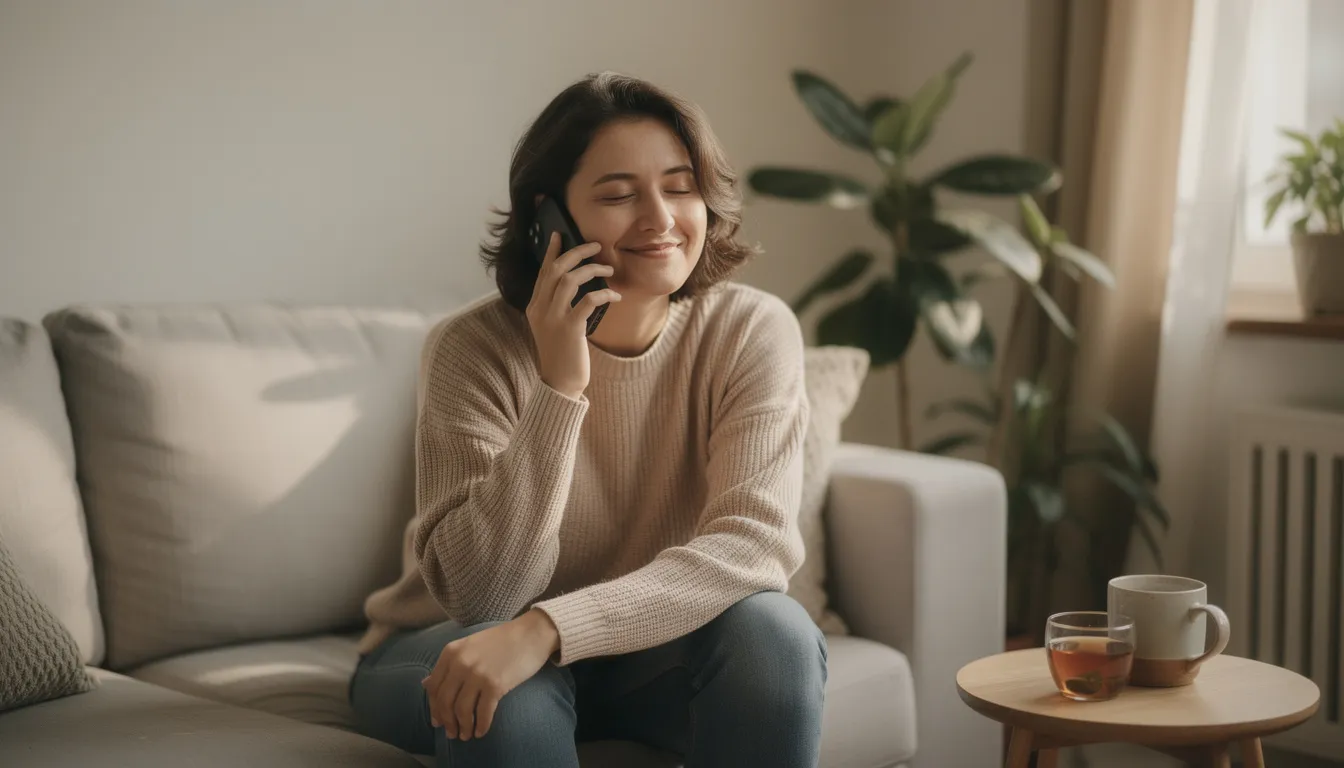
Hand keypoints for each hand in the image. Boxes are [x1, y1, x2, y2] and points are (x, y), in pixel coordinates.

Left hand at [421, 608, 560, 740]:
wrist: (531, 633)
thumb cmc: (502, 640)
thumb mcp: (469, 646)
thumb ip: (448, 664)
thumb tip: (425, 684)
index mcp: (451, 652)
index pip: (433, 687)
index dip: (434, 708)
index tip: (438, 721)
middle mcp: (460, 663)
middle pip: (445, 702)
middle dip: (447, 722)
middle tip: (452, 734)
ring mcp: (477, 674)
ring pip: (462, 710)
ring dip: (463, 727)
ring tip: (466, 735)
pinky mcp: (495, 684)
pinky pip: (483, 712)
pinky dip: (481, 726)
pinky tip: (481, 731)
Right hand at [526, 231, 620, 398]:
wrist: (560, 384)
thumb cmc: (562, 355)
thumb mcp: (552, 327)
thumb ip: (556, 306)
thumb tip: (575, 284)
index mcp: (534, 307)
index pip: (543, 272)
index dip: (552, 251)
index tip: (560, 234)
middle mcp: (540, 309)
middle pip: (556, 269)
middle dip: (576, 252)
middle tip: (596, 245)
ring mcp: (553, 318)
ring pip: (569, 280)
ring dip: (592, 270)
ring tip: (609, 269)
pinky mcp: (569, 329)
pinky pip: (587, 301)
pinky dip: (603, 294)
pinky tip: (615, 296)